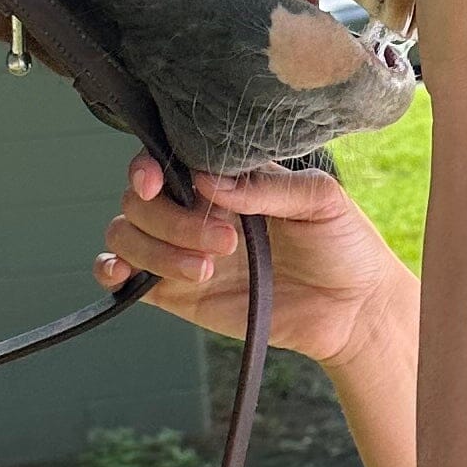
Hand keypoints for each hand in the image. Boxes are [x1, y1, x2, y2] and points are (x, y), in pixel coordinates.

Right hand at [96, 155, 405, 367]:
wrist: (354, 310)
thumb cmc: (343, 243)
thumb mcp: (320, 201)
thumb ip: (267, 186)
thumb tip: (208, 180)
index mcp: (225, 175)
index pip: (167, 156)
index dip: (151, 166)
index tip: (160, 182)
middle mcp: (195, 207)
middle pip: (139, 198)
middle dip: (172, 219)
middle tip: (226, 242)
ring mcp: (180, 248)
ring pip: (126, 233)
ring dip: (156, 250)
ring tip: (207, 269)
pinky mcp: (175, 291)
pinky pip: (123, 274)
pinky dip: (112, 269)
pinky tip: (128, 275)